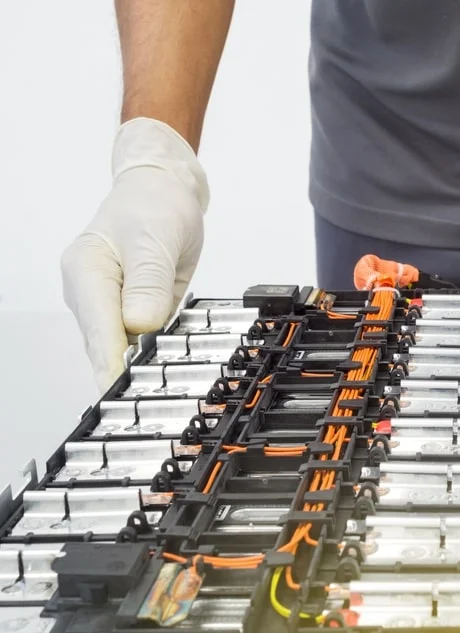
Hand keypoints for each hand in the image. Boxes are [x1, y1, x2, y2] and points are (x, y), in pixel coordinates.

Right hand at [61, 118, 208, 392]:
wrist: (162, 189)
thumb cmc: (154, 204)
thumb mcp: (157, 238)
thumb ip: (149, 282)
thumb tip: (139, 324)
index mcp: (86, 271)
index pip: (100, 328)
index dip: (113, 364)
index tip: (125, 391)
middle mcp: (89, 291)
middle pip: (105, 345)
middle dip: (125, 376)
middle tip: (146, 405)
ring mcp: (108, 303)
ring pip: (120, 346)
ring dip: (138, 368)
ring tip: (159, 395)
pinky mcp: (128, 309)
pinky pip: (137, 338)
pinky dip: (150, 354)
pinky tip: (164, 371)